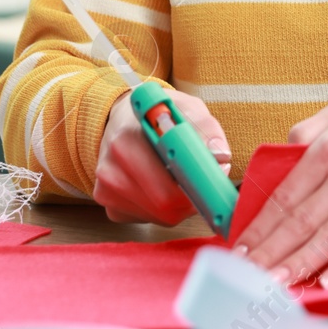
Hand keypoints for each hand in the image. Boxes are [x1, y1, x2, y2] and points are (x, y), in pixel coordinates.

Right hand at [94, 85, 230, 225]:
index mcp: (126, 140)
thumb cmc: (158, 115)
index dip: (196, 184)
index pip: (165, 182)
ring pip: (161, 216)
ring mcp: (107, 192)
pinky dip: (165, 208)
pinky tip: (164, 186)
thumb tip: (220, 156)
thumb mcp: (185, 108)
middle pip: (164, 206)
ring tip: (183, 177)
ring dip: (181, 203)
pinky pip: (151, 220)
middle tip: (207, 180)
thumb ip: (204, 128)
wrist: (124, 121)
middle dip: (193, 197)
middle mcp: (110, 169)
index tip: (216, 174)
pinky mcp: (112, 209)